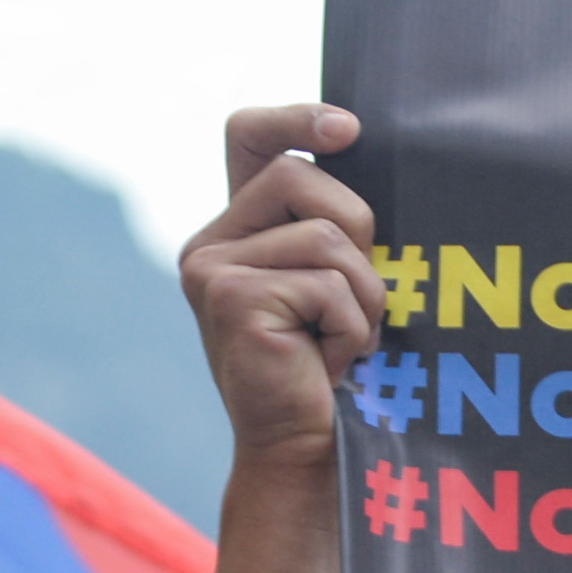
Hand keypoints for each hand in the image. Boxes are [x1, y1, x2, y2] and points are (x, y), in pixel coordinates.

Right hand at [181, 106, 386, 481]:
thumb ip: (330, 223)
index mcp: (233, 231)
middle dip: (356, 231)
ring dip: (362, 295)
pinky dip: (351, 328)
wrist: (303, 454)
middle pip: (299, 177)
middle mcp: (210, 245)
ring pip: (325, 236)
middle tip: (356, 300)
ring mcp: (212, 271)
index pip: (248, 136)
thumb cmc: (328, 369)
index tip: (348, 130)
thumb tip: (361, 149)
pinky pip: (327, 285)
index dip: (296, 117)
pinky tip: (329, 365)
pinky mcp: (231, 300)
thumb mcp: (331, 281)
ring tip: (343, 343)